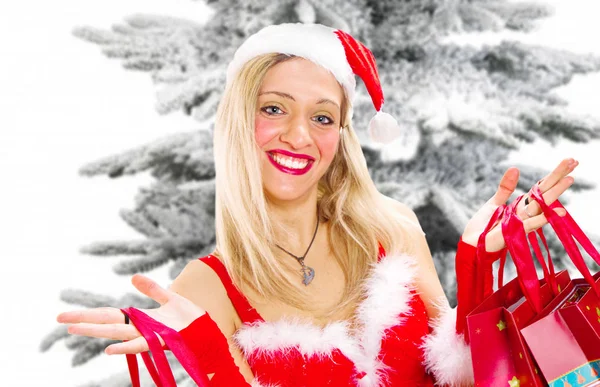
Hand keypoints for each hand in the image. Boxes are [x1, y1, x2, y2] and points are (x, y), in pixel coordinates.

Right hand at [56, 274, 204, 354]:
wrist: (210, 329)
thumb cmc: (190, 318)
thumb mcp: (170, 298)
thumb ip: (152, 289)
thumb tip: (133, 278)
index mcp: (141, 319)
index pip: (109, 316)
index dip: (88, 315)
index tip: (66, 317)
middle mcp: (141, 329)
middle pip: (107, 324)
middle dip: (84, 322)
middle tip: (59, 320)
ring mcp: (149, 335)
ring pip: (118, 333)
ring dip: (96, 332)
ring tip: (74, 329)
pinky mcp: (162, 340)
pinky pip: (140, 345)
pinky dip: (125, 347)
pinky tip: (108, 349)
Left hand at [461, 158, 577, 251]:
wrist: (472, 242)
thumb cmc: (484, 226)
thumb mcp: (494, 202)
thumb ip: (506, 188)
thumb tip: (515, 168)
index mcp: (522, 205)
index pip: (541, 188)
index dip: (554, 175)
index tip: (569, 161)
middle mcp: (525, 213)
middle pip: (545, 193)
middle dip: (558, 178)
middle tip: (574, 162)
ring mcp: (521, 222)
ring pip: (541, 206)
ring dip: (555, 193)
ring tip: (569, 179)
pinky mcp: (514, 232)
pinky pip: (530, 224)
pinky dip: (543, 218)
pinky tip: (559, 211)